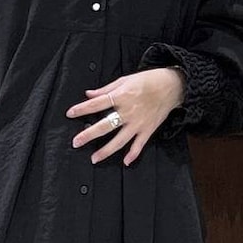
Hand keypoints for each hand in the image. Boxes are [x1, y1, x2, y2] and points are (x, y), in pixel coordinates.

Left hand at [66, 68, 184, 165]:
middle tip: (76, 142)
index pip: (97, 104)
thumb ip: (105, 89)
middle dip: (89, 135)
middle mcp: (128, 111)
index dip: (82, 109)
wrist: (172, 85)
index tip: (70, 114)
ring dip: (106, 151)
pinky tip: (125, 162)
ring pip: (119, 140)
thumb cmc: (148, 80)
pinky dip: (133, 154)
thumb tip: (88, 94)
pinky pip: (139, 144)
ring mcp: (138, 123)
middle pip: (105, 126)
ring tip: (94, 159)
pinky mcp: (148, 129)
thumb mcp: (125, 80)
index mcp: (121, 96)